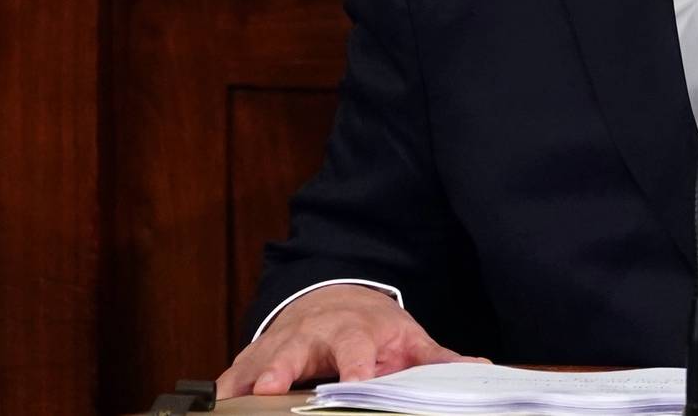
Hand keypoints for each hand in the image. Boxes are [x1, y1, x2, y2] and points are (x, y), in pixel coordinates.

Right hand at [216, 284, 486, 399]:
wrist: (338, 297)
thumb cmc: (376, 327)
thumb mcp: (409, 338)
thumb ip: (438, 358)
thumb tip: (480, 367)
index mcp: (357, 330)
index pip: (357, 348)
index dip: (355, 365)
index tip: (354, 382)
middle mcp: (316, 332)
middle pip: (297, 347)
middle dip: (281, 366)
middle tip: (268, 386)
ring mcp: (285, 340)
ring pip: (260, 355)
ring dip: (245, 375)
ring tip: (231, 398)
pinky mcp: (260, 351)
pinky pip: (238, 366)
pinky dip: (226, 382)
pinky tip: (217, 400)